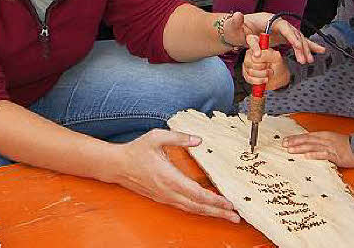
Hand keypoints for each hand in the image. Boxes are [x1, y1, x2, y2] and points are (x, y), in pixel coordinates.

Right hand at [108, 129, 240, 221]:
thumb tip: (198, 140)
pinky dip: (199, 210)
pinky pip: (184, 207)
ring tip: (226, 215)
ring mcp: (165, 197)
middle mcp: (168, 191)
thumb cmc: (136, 150)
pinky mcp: (163, 198)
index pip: (196, 193)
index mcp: (168, 177)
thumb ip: (179, 137)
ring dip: (210, 213)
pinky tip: (207, 209)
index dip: (214, 200)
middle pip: (198, 206)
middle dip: (218, 212)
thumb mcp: (156, 137)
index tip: (229, 203)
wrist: (117, 165)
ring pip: (192, 209)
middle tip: (236, 216)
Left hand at [241, 12, 324, 64]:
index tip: (297, 45)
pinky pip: (296, 42)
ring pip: (297, 38)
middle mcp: (276, 23)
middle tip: (304, 59)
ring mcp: (280, 30)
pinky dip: (308, 46)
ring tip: (310, 60)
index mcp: (268, 19)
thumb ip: (236, 22)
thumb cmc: (235, 28)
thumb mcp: (233, 26)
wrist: (236, 31)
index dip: (291, 35)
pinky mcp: (282, 37)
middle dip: (300, 46)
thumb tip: (238, 15)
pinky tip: (320, 51)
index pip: (283, 26)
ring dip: (305, 49)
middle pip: (293, 33)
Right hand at [242, 46, 289, 90]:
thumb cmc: (278, 65)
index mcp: (258, 45)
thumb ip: (268, 54)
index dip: (254, 47)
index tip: (258, 54)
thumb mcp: (277, 58)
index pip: (251, 40)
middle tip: (269, 66)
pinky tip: (264, 79)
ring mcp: (247, 64)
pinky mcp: (246, 73)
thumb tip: (257, 55)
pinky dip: (259, 81)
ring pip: (249, 71)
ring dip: (262, 75)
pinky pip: (249, 78)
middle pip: (249, 60)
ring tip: (268, 73)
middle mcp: (250, 53)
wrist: (279, 77)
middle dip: (262, 67)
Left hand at [282, 132, 353, 167]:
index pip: (307, 136)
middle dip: (294, 142)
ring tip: (290, 150)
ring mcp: (330, 147)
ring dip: (300, 148)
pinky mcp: (336, 155)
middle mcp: (326, 140)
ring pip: (312, 147)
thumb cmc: (350, 145)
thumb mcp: (335, 140)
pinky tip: (306, 156)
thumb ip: (324, 142)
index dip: (296, 138)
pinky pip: (323, 155)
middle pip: (307, 140)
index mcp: (325, 135)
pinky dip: (314, 155)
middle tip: (283, 144)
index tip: (286, 140)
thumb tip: (313, 146)